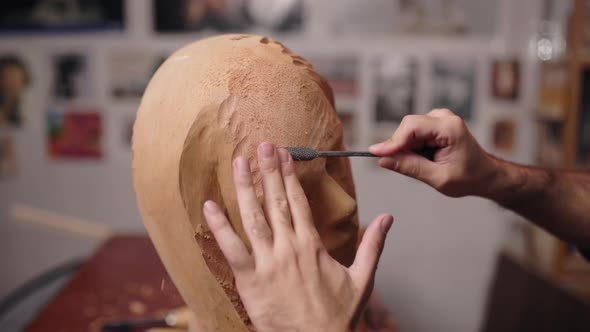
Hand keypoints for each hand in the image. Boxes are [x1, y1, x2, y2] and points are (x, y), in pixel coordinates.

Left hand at [203, 142, 392, 331]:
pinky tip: (209, 206)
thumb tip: (389, 218)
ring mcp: (268, 262)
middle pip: (276, 202)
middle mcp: (289, 248)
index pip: (299, 202)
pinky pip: (231, 249)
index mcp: (312, 245)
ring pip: (253, 218)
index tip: (283, 154)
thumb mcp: (363, 279)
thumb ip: (373, 245)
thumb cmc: (338, 317)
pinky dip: (219, 227)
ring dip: (244, 188)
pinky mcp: (250, 280)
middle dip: (268, 171)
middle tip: (261, 145)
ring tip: (238, 162)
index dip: (289, 176)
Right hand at [369, 109, 496, 197]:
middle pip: (408, 127)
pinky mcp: (434, 124)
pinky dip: (412, 147)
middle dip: (400, 147)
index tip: (376, 154)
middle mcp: (444, 118)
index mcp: (450, 128)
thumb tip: (383, 160)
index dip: (392, 141)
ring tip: (423, 165)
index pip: (411, 127)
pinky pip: (413, 133)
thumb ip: (410, 167)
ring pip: (408, 131)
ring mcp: (439, 118)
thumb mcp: (438, 178)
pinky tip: (424, 159)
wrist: (485, 175)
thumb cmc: (468, 177)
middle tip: (402, 167)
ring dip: (407, 149)